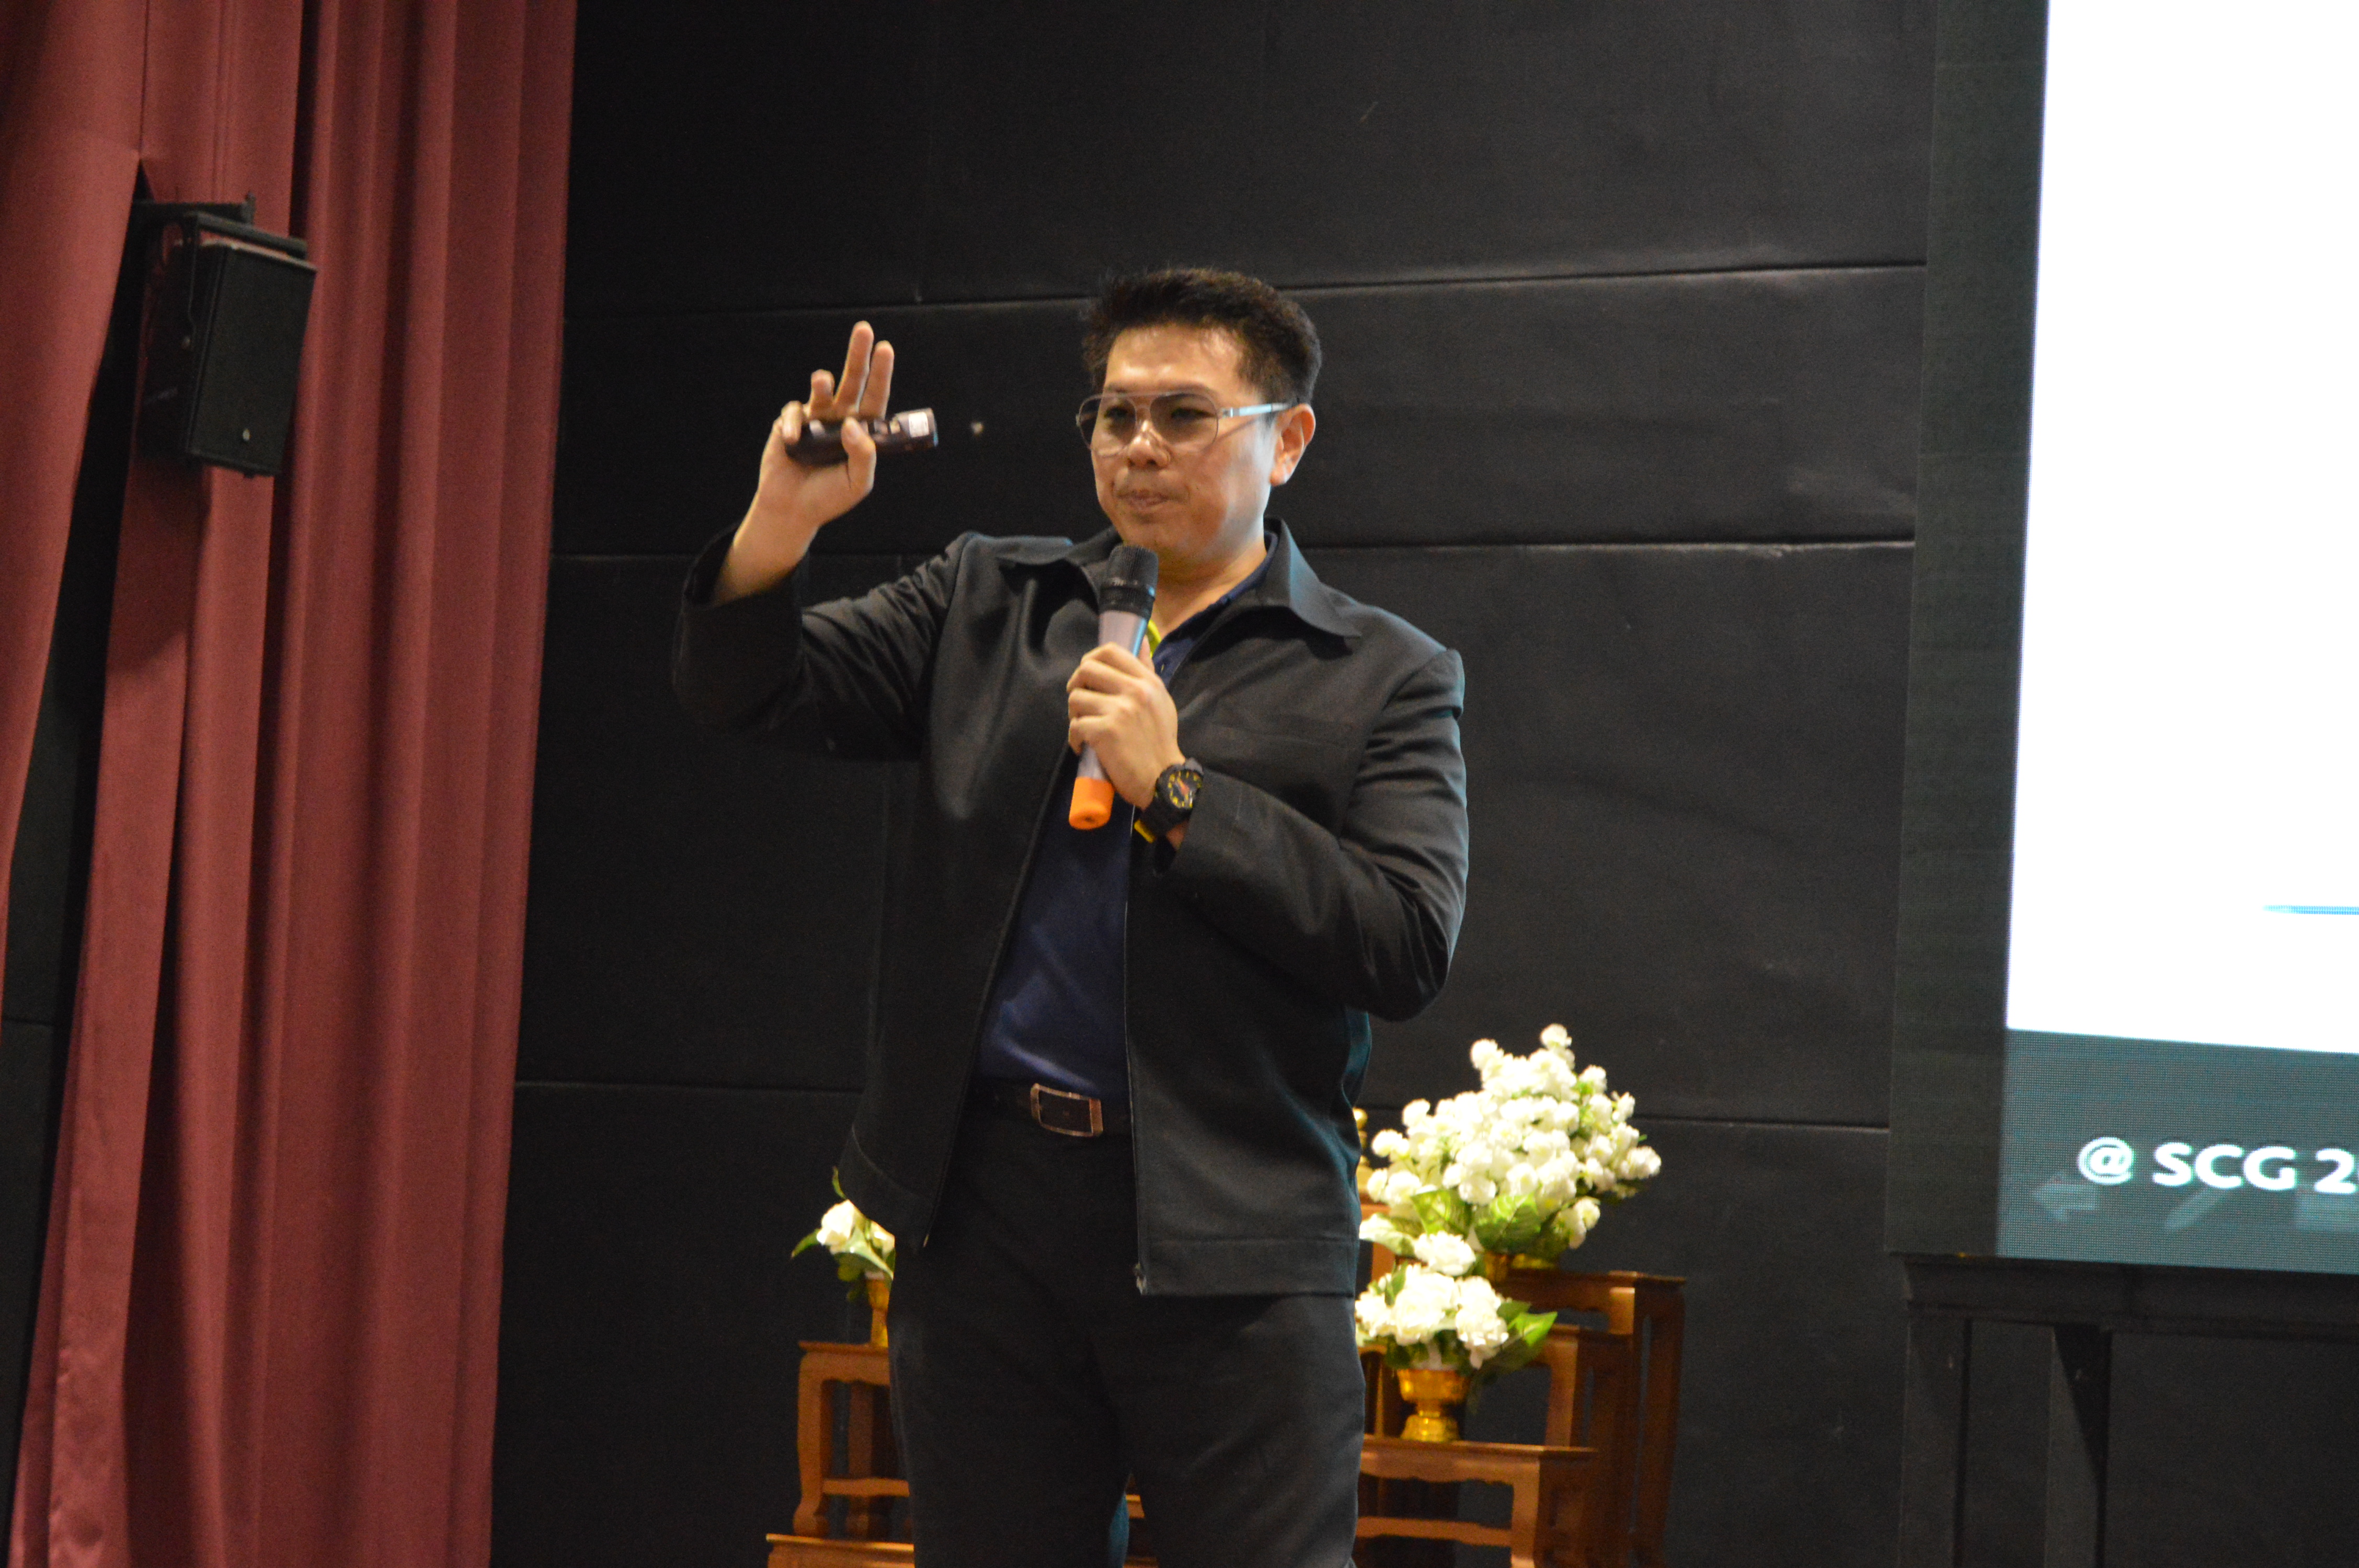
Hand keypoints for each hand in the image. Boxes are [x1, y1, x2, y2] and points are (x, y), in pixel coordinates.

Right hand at [715, 322, 894, 601]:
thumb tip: (855, 424)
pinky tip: (795, 442)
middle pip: (852, 381)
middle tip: (864, 330)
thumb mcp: (858, 482)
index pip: (875, 397)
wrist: (793, 511)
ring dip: (823, 382)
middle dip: (857, 355)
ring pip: (822, 389)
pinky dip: (795, 424)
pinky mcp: (791, 424)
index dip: (881, 374)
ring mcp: (815, 419)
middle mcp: (840, 419)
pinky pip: (794, 413)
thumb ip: (864, 455)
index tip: (886, 348)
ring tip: (822, 380)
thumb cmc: (829, 498)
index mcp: (862, 431)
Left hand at [1066, 645, 1184, 808]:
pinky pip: (1075, 725)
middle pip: (1086, 669)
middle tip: (1081, 702)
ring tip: (1085, 727)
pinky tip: (1084, 746)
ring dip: (1074, 714)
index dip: (1091, 658)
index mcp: (1148, 681)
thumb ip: (1146, 670)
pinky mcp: (1105, 731)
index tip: (1088, 675)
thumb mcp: (1160, 700)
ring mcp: (1119, 710)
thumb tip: (1139, 640)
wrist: (1163, 779)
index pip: (1110, 650)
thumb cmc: (1160, 741)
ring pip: (1076, 697)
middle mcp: (1134, 690)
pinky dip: (1075, 738)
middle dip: (1077, 684)